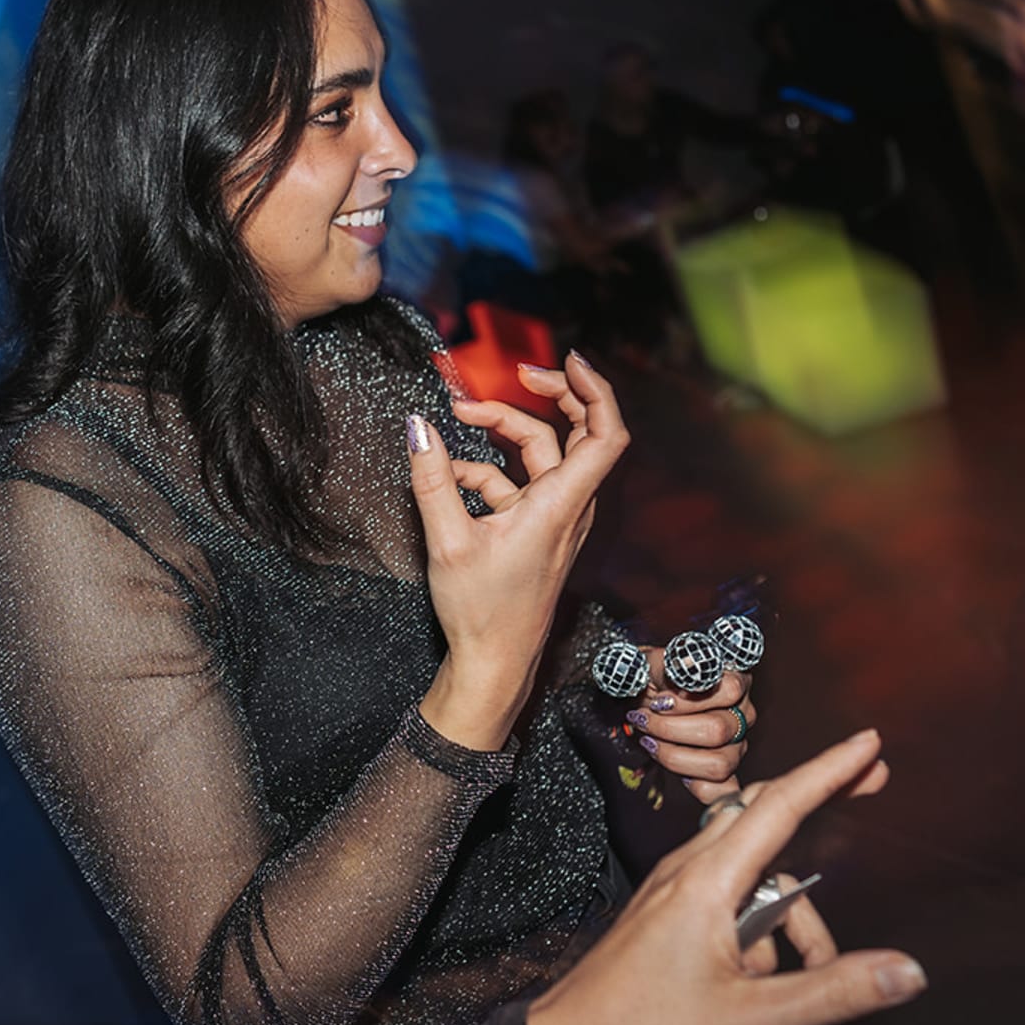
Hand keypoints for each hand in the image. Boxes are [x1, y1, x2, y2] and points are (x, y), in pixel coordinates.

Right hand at [410, 353, 628, 750]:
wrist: (494, 663)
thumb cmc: (481, 612)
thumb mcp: (447, 540)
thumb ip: (432, 479)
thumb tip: (419, 426)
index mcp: (560, 505)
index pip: (605, 433)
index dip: (595, 389)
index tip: (565, 360)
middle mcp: (569, 507)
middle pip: (580, 432)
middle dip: (549, 395)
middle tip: (516, 374)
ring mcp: (557, 518)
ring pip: (544, 455)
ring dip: (506, 431)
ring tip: (460, 417)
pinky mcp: (540, 529)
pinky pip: (521, 482)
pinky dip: (490, 469)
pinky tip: (450, 475)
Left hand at [521, 729, 922, 1024]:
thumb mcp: (756, 1021)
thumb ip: (835, 992)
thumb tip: (908, 970)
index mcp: (706, 883)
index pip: (780, 807)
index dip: (829, 771)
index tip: (868, 742)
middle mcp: (687, 872)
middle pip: (766, 820)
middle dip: (819, 803)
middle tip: (874, 785)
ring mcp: (673, 891)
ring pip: (754, 875)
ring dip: (790, 919)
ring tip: (795, 984)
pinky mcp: (667, 915)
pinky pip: (728, 899)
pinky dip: (760, 928)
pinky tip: (757, 982)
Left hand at [627, 656, 755, 801]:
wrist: (639, 698)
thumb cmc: (650, 678)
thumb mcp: (652, 663)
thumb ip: (670, 664)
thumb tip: (686, 670)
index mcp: (733, 679)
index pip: (729, 690)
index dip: (688, 700)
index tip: (657, 702)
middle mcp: (742, 712)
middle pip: (718, 731)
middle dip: (669, 729)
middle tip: (643, 720)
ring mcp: (737, 744)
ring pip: (719, 764)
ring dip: (674, 756)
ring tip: (651, 742)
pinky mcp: (728, 772)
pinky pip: (722, 791)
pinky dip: (696, 786)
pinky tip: (676, 771)